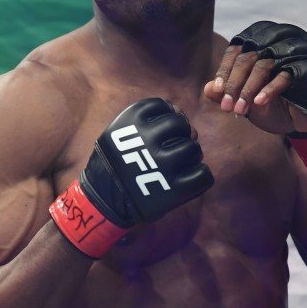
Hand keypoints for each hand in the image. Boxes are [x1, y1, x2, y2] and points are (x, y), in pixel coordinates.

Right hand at [49, 98, 213, 257]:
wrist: (103, 201)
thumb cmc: (116, 164)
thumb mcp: (120, 132)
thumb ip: (148, 120)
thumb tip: (180, 113)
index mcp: (130, 120)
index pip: (163, 106)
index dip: (165, 117)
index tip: (157, 133)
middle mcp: (147, 138)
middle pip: (181, 124)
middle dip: (180, 134)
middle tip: (170, 149)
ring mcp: (161, 163)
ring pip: (194, 148)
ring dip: (190, 155)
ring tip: (178, 165)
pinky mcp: (173, 189)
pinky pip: (204, 175)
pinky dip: (200, 176)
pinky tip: (188, 179)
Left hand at [207, 21, 306, 134]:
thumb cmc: (277, 102)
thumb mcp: (248, 97)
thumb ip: (228, 91)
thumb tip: (207, 89)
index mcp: (264, 37)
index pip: (238, 48)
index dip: (225, 69)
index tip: (216, 90)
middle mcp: (281, 37)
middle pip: (249, 56)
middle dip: (234, 83)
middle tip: (226, 107)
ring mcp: (299, 49)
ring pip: (266, 64)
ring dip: (249, 89)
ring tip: (239, 110)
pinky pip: (287, 75)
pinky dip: (270, 90)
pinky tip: (259, 104)